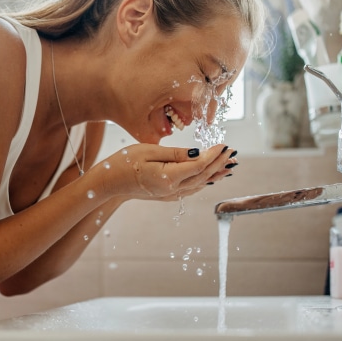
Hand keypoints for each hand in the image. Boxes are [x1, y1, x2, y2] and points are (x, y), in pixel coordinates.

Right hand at [97, 143, 236, 199]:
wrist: (108, 183)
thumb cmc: (124, 162)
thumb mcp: (148, 150)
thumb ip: (175, 153)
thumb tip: (197, 154)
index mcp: (168, 177)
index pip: (199, 165)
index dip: (214, 155)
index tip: (224, 145)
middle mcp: (172, 189)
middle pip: (203, 176)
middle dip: (219, 164)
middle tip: (233, 153)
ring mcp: (169, 194)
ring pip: (199, 184)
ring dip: (215, 174)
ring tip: (230, 166)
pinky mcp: (166, 195)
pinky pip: (191, 188)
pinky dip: (204, 181)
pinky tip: (210, 176)